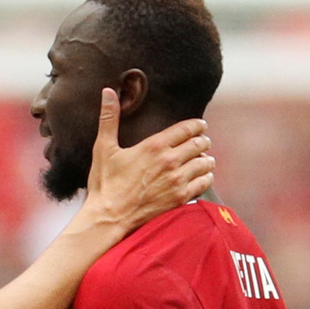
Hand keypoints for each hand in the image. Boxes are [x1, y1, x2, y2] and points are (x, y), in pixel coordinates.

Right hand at [85, 88, 212, 233]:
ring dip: (206, 160)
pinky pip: (204, 183)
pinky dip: (206, 178)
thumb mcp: (103, 148)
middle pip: (200, 144)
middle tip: (202, 142)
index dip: (198, 125)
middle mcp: (170, 161)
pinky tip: (201, 177)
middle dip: (203, 141)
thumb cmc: (105, 183)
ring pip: (205, 163)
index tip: (200, 125)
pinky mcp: (180, 198)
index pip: (188, 128)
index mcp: (155, 145)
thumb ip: (109, 118)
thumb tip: (107, 91)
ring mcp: (177, 180)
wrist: (109, 216)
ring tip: (204, 160)